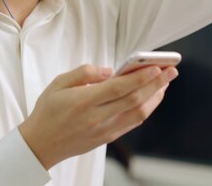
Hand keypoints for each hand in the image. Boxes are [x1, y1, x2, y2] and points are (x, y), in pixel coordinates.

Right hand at [19, 64, 178, 169]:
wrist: (40, 144)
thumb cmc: (48, 111)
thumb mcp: (58, 84)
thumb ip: (84, 73)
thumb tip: (108, 70)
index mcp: (83, 102)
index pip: (119, 88)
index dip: (140, 77)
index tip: (156, 67)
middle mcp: (97, 118)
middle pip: (134, 99)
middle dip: (156, 84)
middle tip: (171, 70)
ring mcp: (104, 130)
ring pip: (138, 113)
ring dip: (155, 97)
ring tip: (164, 83)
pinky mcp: (107, 137)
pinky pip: (132, 122)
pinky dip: (145, 109)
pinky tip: (151, 98)